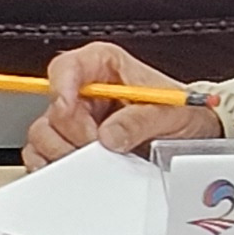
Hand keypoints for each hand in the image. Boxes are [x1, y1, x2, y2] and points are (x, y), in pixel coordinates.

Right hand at [25, 43, 208, 164]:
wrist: (192, 131)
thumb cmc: (181, 110)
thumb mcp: (171, 112)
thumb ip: (140, 120)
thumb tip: (109, 135)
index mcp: (106, 65)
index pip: (68, 66)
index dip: (63, 85)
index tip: (69, 106)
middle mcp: (84, 88)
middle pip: (55, 108)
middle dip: (76, 132)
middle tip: (102, 145)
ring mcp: (74, 116)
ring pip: (43, 133)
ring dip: (67, 151)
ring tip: (99, 158)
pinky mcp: (68, 141)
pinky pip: (41, 154)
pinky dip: (55, 164)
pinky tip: (79, 168)